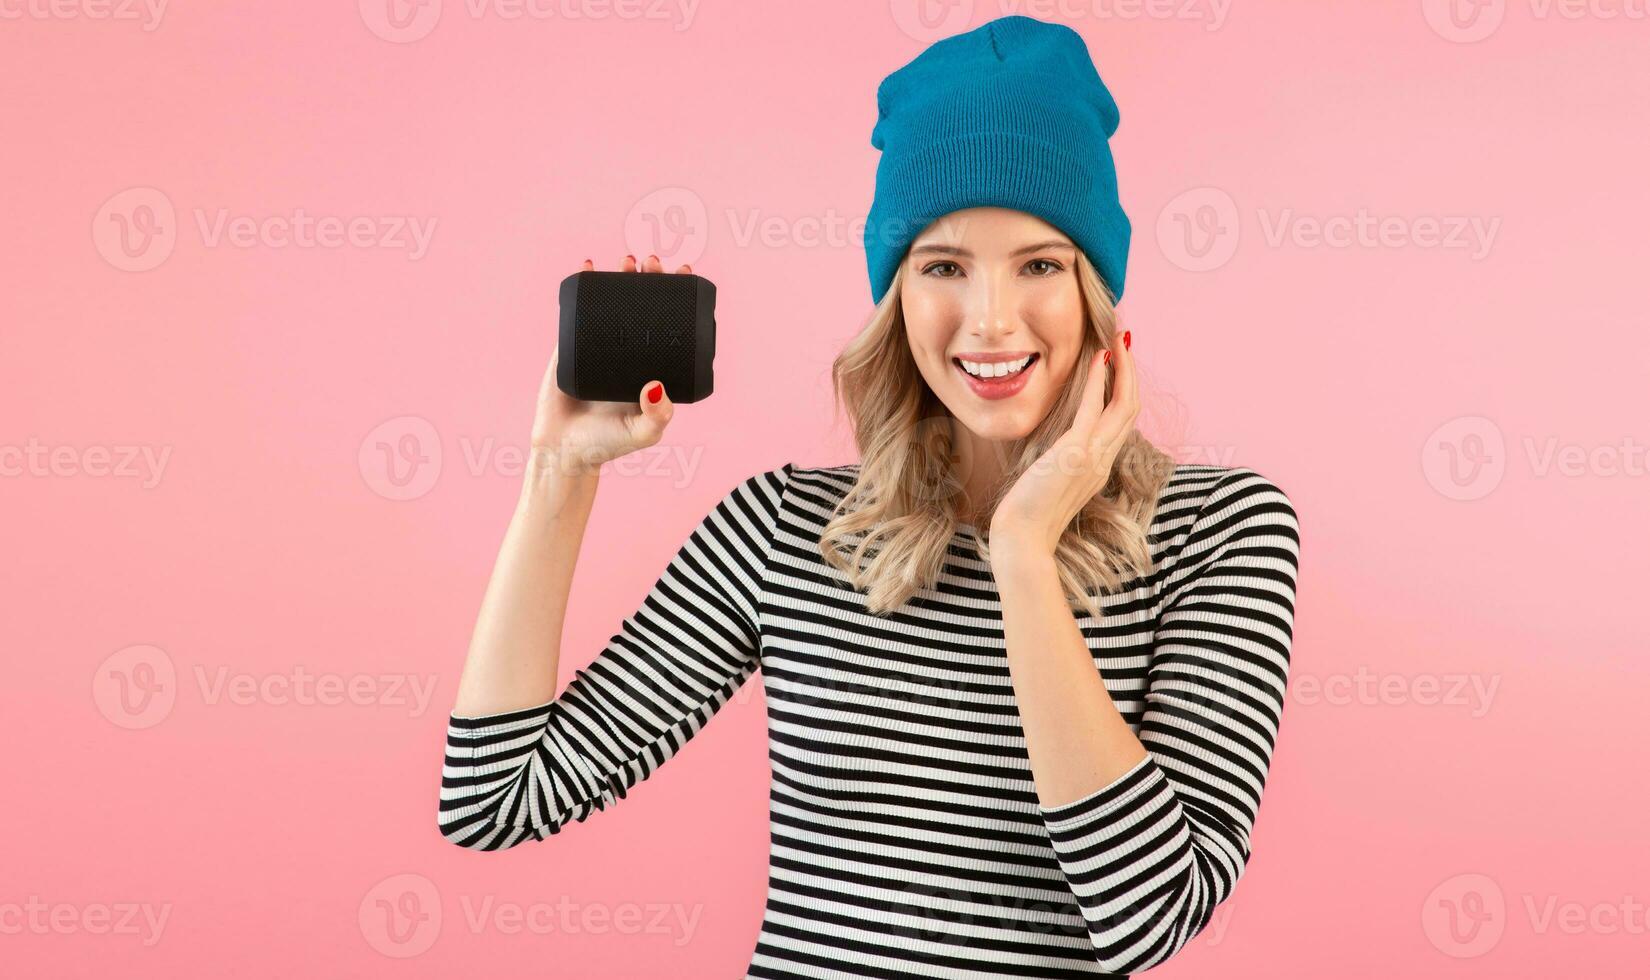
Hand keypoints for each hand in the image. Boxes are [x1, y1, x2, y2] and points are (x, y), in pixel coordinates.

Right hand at [528, 254, 690, 476]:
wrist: (563, 451)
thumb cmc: (607, 444)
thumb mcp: (642, 432)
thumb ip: (656, 416)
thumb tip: (656, 386)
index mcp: (652, 365)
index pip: (670, 322)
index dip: (678, 296)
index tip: (683, 273)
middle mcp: (629, 351)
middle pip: (644, 305)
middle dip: (650, 279)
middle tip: (651, 264)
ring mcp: (600, 345)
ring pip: (613, 302)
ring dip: (620, 277)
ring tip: (627, 260)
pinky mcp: (571, 344)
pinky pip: (577, 309)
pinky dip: (582, 284)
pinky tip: (587, 265)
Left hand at [989, 330, 1137, 559]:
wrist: (1023, 541)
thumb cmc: (1028, 517)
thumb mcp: (1051, 484)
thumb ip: (1061, 464)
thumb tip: (1056, 449)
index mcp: (1099, 467)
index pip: (1121, 420)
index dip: (1124, 388)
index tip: (1118, 361)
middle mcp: (1104, 460)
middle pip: (1131, 407)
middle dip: (1131, 371)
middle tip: (1126, 339)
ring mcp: (1094, 457)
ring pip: (1123, 404)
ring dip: (1123, 368)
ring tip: (1119, 339)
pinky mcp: (1075, 454)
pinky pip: (1093, 409)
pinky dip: (1098, 380)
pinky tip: (1098, 358)